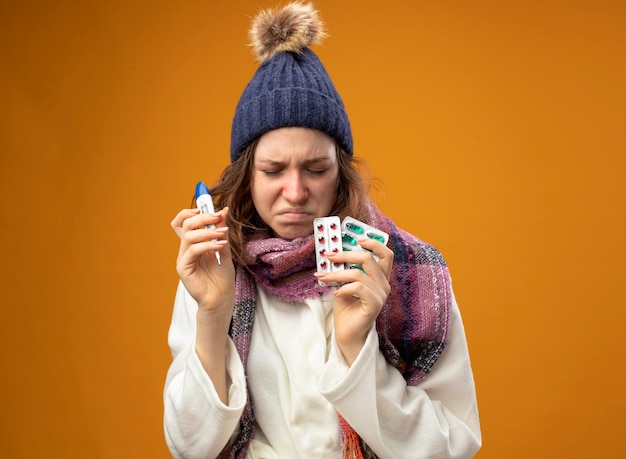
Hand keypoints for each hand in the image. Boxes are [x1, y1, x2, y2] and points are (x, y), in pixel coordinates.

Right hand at [171, 207, 234, 314]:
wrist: (221, 299)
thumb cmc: (222, 278)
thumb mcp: (224, 250)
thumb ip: (222, 232)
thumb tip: (224, 210)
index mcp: (193, 243)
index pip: (183, 221)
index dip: (191, 210)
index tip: (206, 203)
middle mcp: (185, 249)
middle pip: (185, 224)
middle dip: (203, 216)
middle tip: (218, 215)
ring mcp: (183, 258)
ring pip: (189, 235)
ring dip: (208, 230)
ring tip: (223, 233)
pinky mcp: (184, 268)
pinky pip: (193, 251)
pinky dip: (208, 245)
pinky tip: (220, 246)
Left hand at [314, 237, 393, 363]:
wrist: (347, 332)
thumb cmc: (346, 307)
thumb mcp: (344, 283)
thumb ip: (344, 269)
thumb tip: (331, 253)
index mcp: (379, 277)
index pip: (386, 255)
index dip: (374, 243)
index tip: (358, 239)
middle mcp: (383, 284)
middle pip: (369, 259)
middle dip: (346, 254)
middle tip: (329, 255)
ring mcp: (381, 295)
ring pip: (358, 274)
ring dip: (337, 274)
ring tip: (323, 277)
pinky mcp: (375, 305)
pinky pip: (358, 288)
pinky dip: (343, 288)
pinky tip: (336, 293)